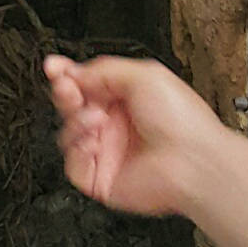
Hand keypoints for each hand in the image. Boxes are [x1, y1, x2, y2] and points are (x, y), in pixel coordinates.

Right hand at [44, 52, 228, 218]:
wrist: (192, 162)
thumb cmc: (183, 121)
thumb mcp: (144, 75)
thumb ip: (103, 69)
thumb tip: (75, 72)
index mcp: (127, 99)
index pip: (88, 84)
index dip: (68, 76)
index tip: (54, 68)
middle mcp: (116, 125)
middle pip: (73, 107)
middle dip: (65, 94)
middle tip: (66, 89)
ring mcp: (108, 152)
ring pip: (68, 134)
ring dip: (76, 122)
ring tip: (95, 119)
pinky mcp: (101, 178)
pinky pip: (73, 164)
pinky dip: (78, 150)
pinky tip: (93, 142)